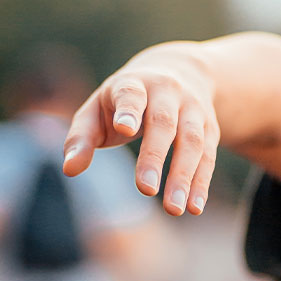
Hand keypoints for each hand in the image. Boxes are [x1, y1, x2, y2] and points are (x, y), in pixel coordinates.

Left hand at [63, 49, 219, 215]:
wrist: (182, 71)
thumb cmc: (126, 100)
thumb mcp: (99, 108)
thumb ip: (81, 137)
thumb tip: (70, 169)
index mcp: (134, 84)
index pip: (131, 95)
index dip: (128, 110)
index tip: (124, 128)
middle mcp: (168, 92)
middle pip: (163, 123)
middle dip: (154, 156)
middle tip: (145, 189)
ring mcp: (193, 109)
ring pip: (192, 142)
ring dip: (183, 176)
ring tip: (173, 209)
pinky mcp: (210, 128)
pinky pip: (208, 156)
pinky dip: (201, 183)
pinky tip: (193, 208)